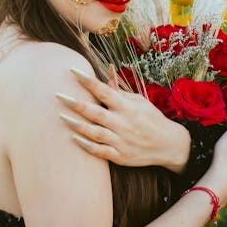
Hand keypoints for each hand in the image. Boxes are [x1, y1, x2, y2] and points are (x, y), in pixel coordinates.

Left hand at [56, 67, 189, 170]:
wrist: (169, 145)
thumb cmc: (152, 119)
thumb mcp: (139, 102)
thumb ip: (120, 92)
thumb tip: (104, 79)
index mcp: (127, 107)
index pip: (104, 91)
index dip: (88, 80)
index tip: (72, 70)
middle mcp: (123, 123)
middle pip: (95, 112)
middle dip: (76, 103)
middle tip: (58, 95)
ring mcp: (121, 141)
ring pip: (94, 132)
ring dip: (76, 125)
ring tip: (61, 116)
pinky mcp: (120, 156)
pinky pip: (100, 151)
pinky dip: (86, 145)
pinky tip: (73, 138)